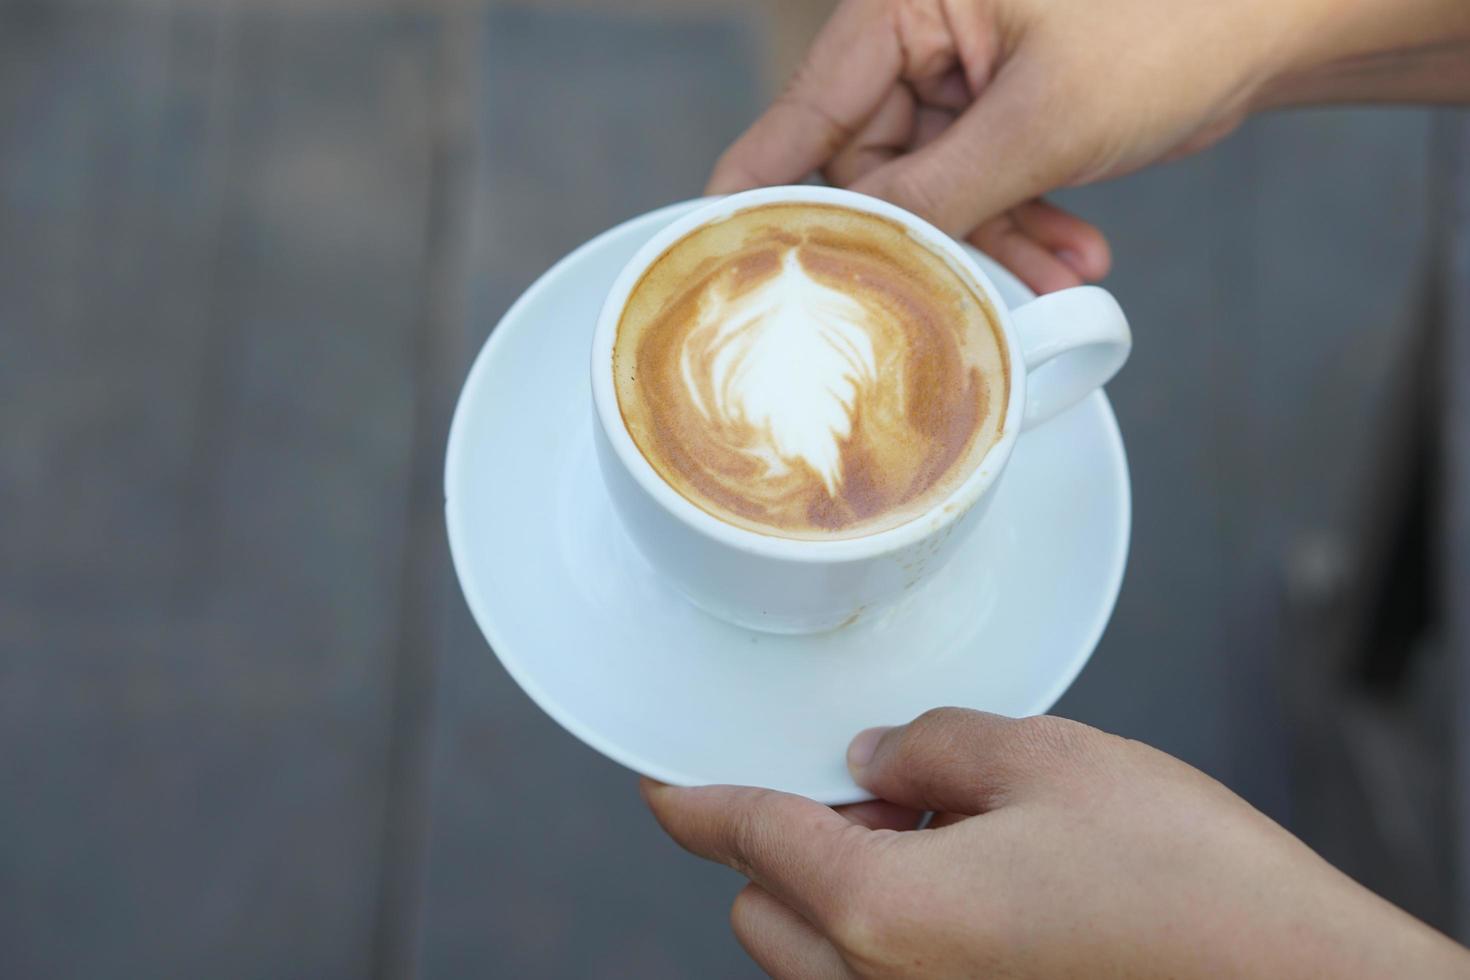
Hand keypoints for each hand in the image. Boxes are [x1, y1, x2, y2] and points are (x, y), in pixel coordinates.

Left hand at [644, 708, 1469, 977]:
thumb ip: (938, 747)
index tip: (666, 786)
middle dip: (783, 843)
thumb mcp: (1051, 761)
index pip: (752, 839)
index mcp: (887, 912)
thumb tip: (882, 754)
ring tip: (929, 828)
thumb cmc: (1190, 885)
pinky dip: (887, 929)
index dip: (697, 803)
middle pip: (768, 909)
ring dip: (837, 889)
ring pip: (821, 956)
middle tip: (861, 786)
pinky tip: (968, 880)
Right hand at [710, 0, 1469, 294]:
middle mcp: (920, 43)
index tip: (719, 254)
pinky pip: (983, 191)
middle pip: (870, 168)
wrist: (1272, 18)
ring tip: (1058, 277)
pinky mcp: (1003, 117)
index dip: (763, 187)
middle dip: (925, 235)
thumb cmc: (1168, 23)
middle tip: (955, 291)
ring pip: (934, 193)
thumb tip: (859, 247)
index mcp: (904, 8)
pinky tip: (1075, 258)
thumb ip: (939, 188)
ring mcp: (962, 83)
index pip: (805, 109)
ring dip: (991, 243)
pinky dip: (1023, 228)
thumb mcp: (1044, 116)